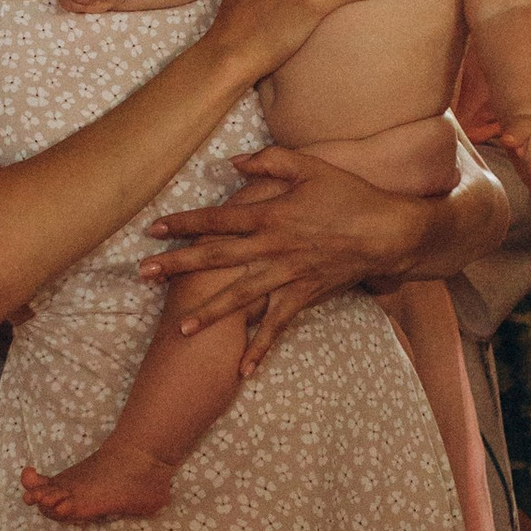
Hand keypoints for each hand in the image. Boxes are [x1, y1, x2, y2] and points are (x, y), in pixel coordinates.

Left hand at [142, 146, 411, 367]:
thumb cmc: (350, 194)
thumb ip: (269, 160)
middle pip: (216, 259)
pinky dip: (261, 347)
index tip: (153, 228)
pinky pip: (278, 325)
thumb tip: (232, 162)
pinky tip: (242, 369)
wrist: (388, 232)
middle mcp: (273, 248)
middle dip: (178, 266)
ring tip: (180, 328)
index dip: (184, 223)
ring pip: (241, 297)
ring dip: (209, 313)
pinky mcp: (304, 296)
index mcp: (270, 215)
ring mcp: (288, 275)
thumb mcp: (310, 166)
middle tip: (143, 275)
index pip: (217, 220)